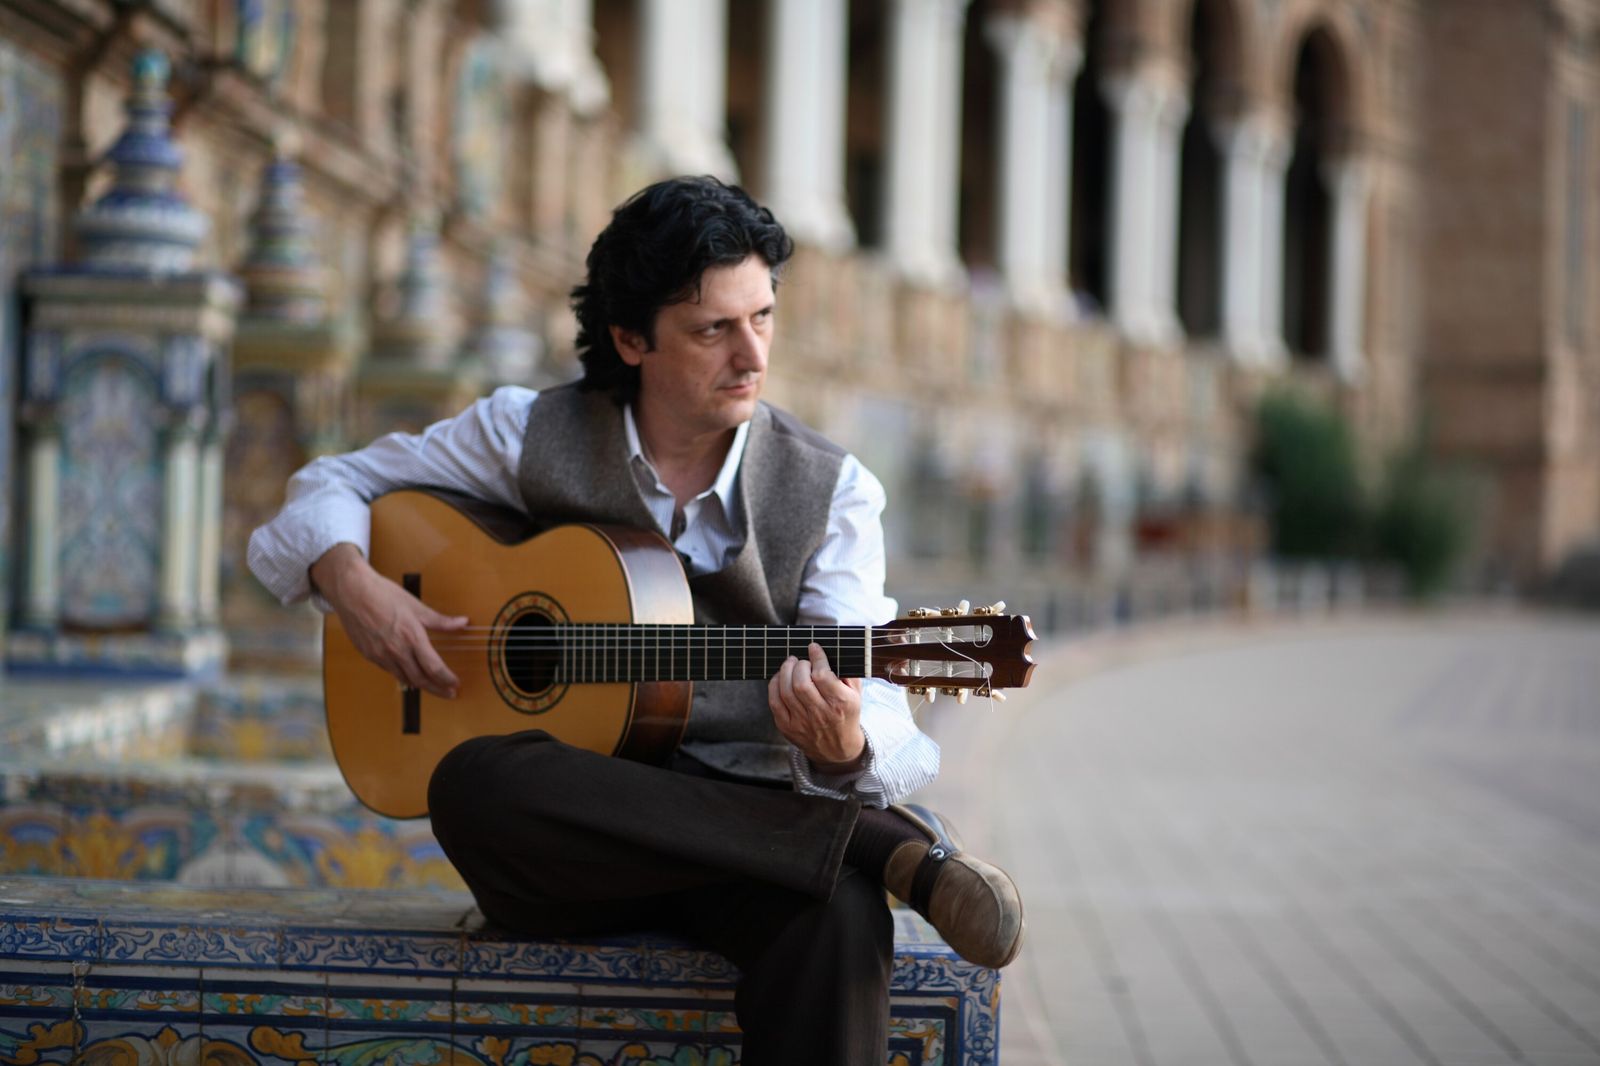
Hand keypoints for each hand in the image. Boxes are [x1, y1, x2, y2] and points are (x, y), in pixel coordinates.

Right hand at [311, 543, 467, 697]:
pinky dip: (402, 676)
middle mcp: (396, 650)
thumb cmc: (383, 594)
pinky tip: (408, 675)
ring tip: (432, 687)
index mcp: (411, 637)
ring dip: (420, 685)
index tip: (456, 684)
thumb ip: (440, 620)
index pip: (434, 667)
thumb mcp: (416, 606)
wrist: (352, 591)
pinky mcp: (369, 655)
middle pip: (420, 679)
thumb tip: (463, 622)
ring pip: (404, 678)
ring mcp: (380, 655)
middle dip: (437, 689)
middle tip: (449, 693)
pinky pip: (389, 671)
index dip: (447, 679)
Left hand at [768, 643, 865, 767]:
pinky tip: (781, 678)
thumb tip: (832, 651)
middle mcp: (820, 714)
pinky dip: (774, 685)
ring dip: (785, 671)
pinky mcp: (787, 727)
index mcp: (841, 703)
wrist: (837, 749)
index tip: (813, 648)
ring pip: (786, 691)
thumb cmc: (846, 715)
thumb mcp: (856, 695)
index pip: (823, 676)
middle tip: (802, 661)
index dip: (816, 658)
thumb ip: (848, 673)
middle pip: (801, 683)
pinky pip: (774, 702)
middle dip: (799, 665)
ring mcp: (802, 722)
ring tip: (790, 664)